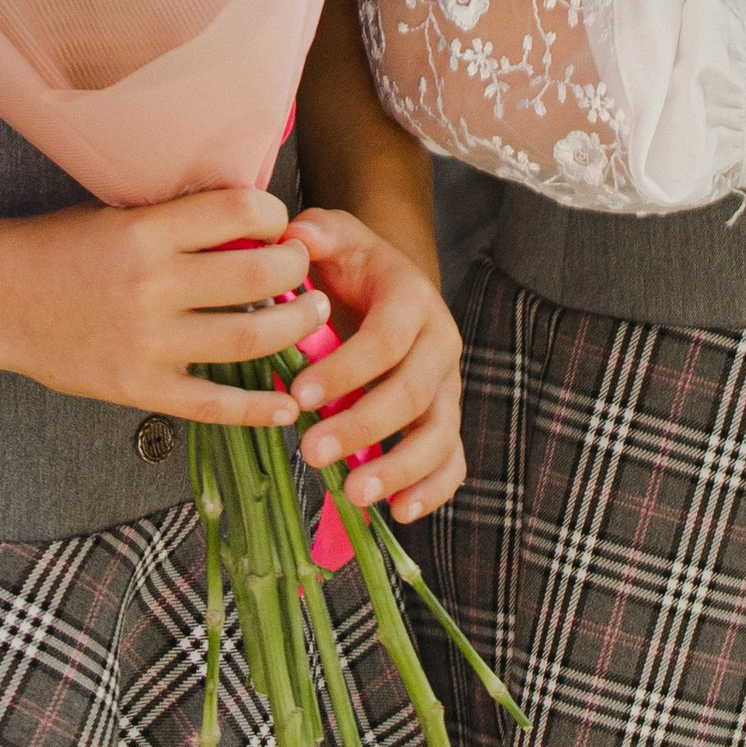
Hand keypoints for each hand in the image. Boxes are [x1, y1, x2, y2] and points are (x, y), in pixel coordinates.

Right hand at [0, 185, 326, 427]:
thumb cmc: (62, 247)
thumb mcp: (119, 213)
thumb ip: (180, 221)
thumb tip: (254, 221)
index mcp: (146, 230)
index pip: (237, 210)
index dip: (274, 213)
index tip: (280, 220)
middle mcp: (151, 284)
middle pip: (257, 274)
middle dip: (296, 267)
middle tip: (307, 266)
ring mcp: (147, 343)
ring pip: (249, 338)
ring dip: (295, 326)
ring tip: (314, 314)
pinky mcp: (138, 389)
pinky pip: (213, 403)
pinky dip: (258, 407)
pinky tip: (289, 403)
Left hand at [285, 205, 465, 522]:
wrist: (389, 282)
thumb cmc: (352, 264)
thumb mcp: (334, 236)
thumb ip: (316, 233)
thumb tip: (293, 237)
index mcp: (412, 299)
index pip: (385, 340)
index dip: (346, 370)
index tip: (298, 395)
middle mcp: (440, 344)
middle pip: (413, 393)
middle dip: (363, 427)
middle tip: (311, 452)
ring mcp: (447, 387)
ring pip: (438, 435)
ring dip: (398, 469)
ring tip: (352, 495)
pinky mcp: (445, 421)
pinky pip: (452, 461)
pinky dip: (432, 491)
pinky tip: (399, 513)